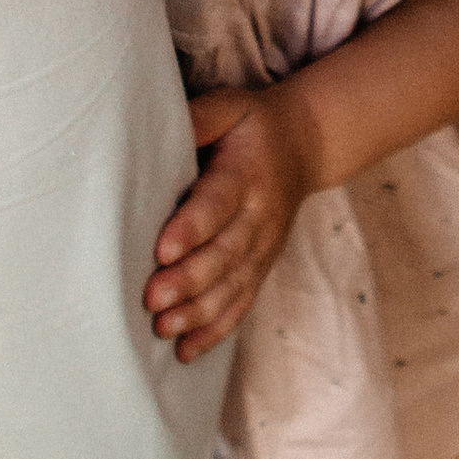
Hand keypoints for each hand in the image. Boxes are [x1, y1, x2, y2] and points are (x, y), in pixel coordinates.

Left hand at [143, 82, 315, 360]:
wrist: (307, 145)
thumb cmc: (253, 125)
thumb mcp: (231, 107)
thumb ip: (199, 117)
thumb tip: (154, 131)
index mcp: (248, 174)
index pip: (218, 204)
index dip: (192, 228)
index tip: (162, 249)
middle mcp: (260, 216)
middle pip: (225, 254)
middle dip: (189, 280)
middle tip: (152, 299)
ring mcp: (263, 247)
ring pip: (233, 287)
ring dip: (198, 312)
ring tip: (163, 328)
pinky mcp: (261, 267)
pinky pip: (241, 303)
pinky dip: (215, 330)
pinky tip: (186, 351)